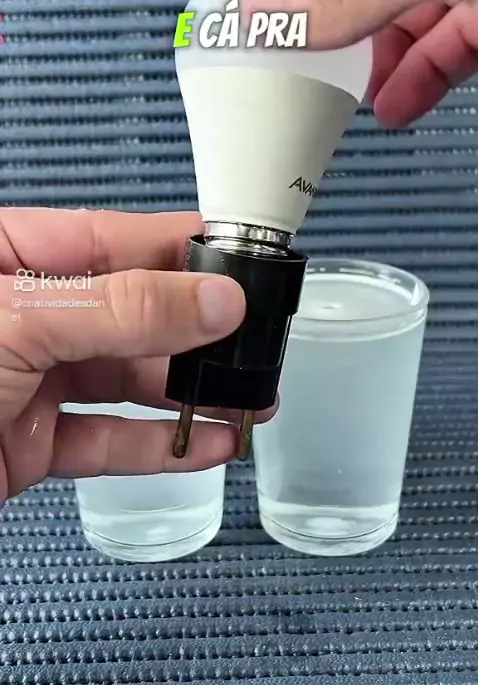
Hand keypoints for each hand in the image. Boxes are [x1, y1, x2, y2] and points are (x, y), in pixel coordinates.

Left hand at [0, 208, 249, 501]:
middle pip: (130, 313)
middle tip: (256, 343)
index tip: (244, 261)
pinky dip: (157, 446)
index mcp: (13, 255)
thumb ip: (124, 309)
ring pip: (126, 380)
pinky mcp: (31, 442)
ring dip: (190, 392)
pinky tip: (206, 443)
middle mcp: (27, 313)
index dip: (183, 250)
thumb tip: (216, 298)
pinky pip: (106, 440)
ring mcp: (29, 378)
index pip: (115, 239)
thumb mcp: (24, 321)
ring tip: (251, 398)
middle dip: (199, 333)